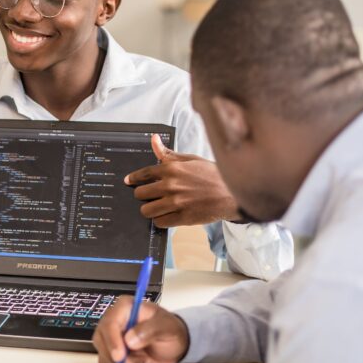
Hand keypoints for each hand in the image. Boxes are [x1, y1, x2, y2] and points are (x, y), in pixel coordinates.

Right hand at [93, 296, 188, 362]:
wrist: (173, 345)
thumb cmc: (170, 330)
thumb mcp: (167, 326)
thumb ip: (150, 329)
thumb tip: (130, 339)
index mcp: (125, 307)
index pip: (111, 322)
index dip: (112, 340)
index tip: (120, 356)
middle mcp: (115, 321)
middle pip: (101, 338)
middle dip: (113, 356)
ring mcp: (111, 337)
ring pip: (101, 352)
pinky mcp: (112, 352)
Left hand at [124, 134, 240, 226]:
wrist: (233, 193)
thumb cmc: (213, 175)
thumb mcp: (191, 160)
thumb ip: (168, 153)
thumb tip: (153, 139)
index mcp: (172, 168)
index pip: (142, 174)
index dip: (133, 178)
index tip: (128, 181)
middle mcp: (170, 185)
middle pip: (140, 193)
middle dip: (143, 194)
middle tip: (151, 195)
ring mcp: (176, 202)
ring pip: (146, 210)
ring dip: (150, 209)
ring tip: (157, 207)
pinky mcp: (182, 218)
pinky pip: (159, 222)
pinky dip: (160, 220)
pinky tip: (167, 215)